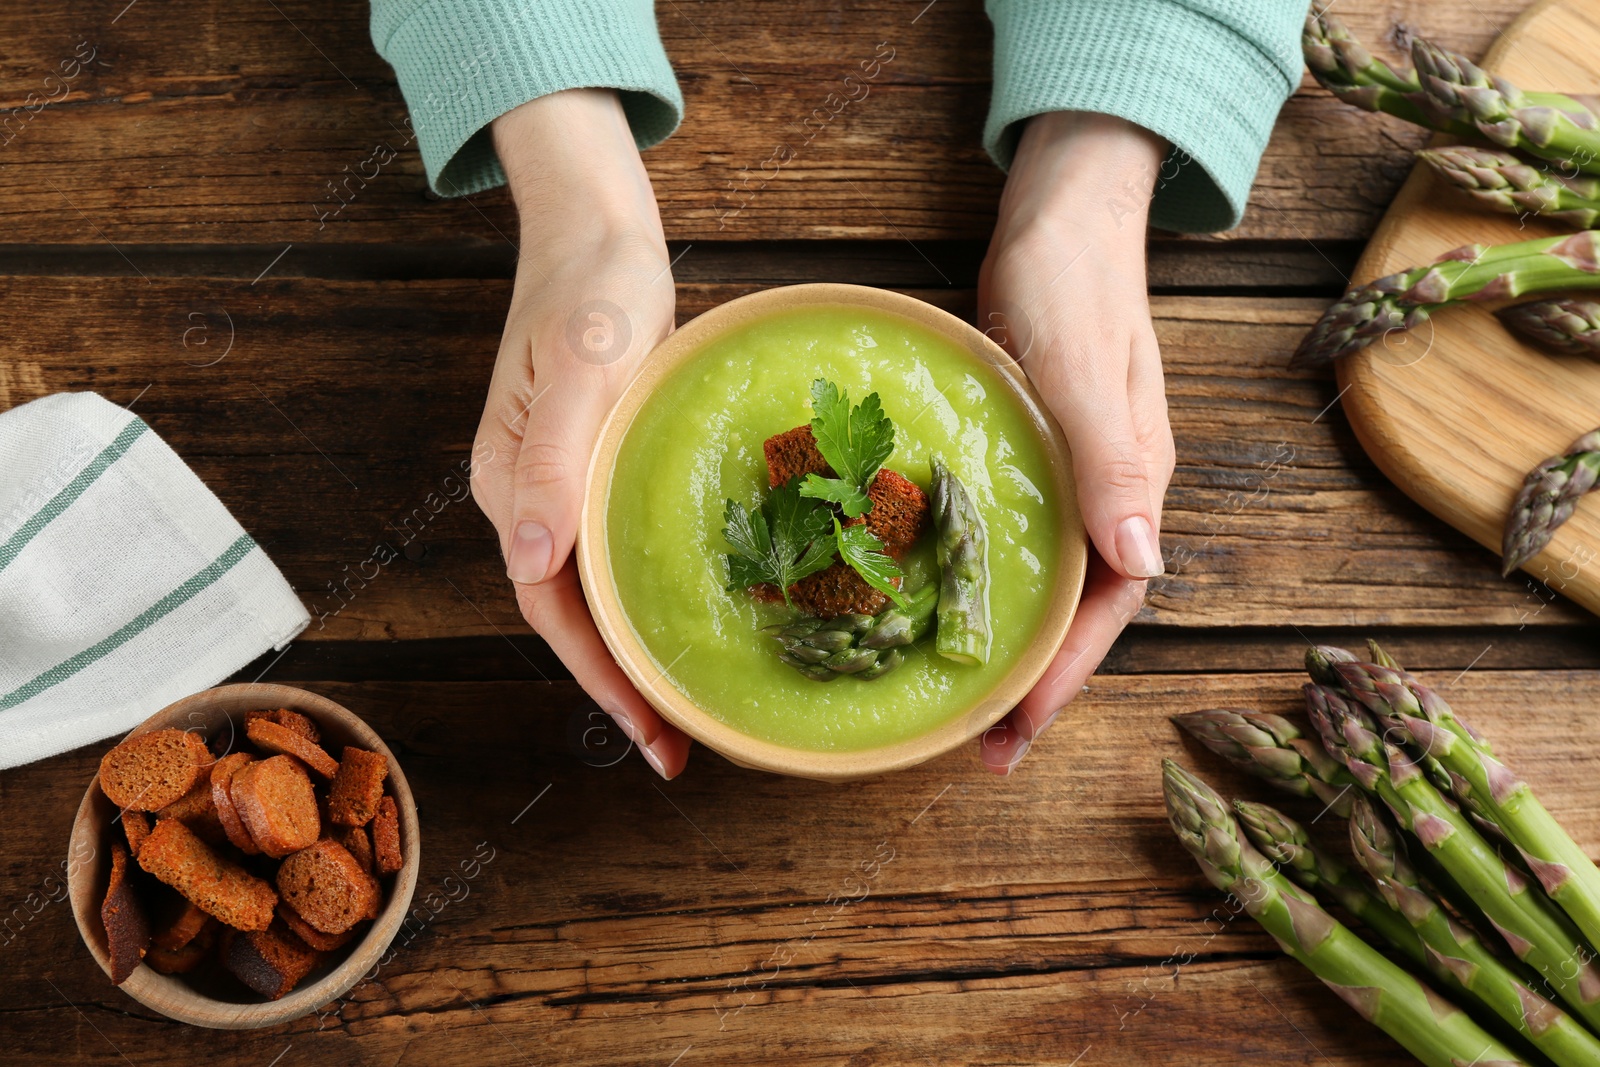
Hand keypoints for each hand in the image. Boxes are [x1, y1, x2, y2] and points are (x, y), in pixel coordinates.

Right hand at [470, 89, 691, 778]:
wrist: (598, 236)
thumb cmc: (592, 290)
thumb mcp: (581, 366)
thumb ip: (554, 461)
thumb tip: (528, 562)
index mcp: (511, 485)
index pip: (551, 606)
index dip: (599, 676)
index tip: (650, 733)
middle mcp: (529, 498)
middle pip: (572, 614)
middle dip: (621, 687)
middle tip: (679, 749)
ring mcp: (561, 486)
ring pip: (595, 591)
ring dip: (635, 651)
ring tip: (687, 708)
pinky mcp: (595, 468)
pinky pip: (615, 553)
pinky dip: (645, 597)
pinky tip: (682, 618)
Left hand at [975, 111, 1175, 773]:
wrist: (1064, 211)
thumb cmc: (1075, 276)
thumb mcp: (1084, 363)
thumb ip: (1110, 457)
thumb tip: (1142, 563)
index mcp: (1133, 484)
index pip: (1107, 606)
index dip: (1062, 676)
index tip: (1016, 734)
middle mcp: (1106, 493)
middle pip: (1076, 612)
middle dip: (1033, 686)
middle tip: (977, 749)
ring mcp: (1068, 476)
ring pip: (1044, 583)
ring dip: (1008, 646)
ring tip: (958, 703)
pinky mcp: (1030, 454)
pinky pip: (1012, 539)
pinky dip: (983, 584)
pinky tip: (938, 604)